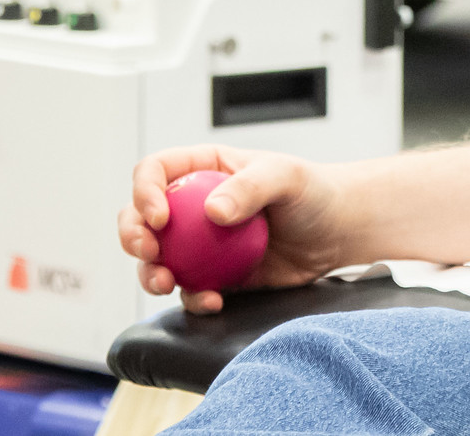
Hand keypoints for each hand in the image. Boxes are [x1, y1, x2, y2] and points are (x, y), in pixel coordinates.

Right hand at [118, 145, 351, 312]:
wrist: (337, 232)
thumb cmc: (314, 192)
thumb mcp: (287, 177)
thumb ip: (251, 187)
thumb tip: (212, 212)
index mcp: (202, 169)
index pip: (155, 172)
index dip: (144, 192)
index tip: (159, 216)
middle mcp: (192, 206)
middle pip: (140, 218)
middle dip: (132, 236)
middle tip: (148, 251)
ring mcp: (200, 244)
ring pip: (156, 259)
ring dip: (150, 274)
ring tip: (165, 283)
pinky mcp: (215, 275)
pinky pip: (190, 289)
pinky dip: (193, 298)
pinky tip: (211, 301)